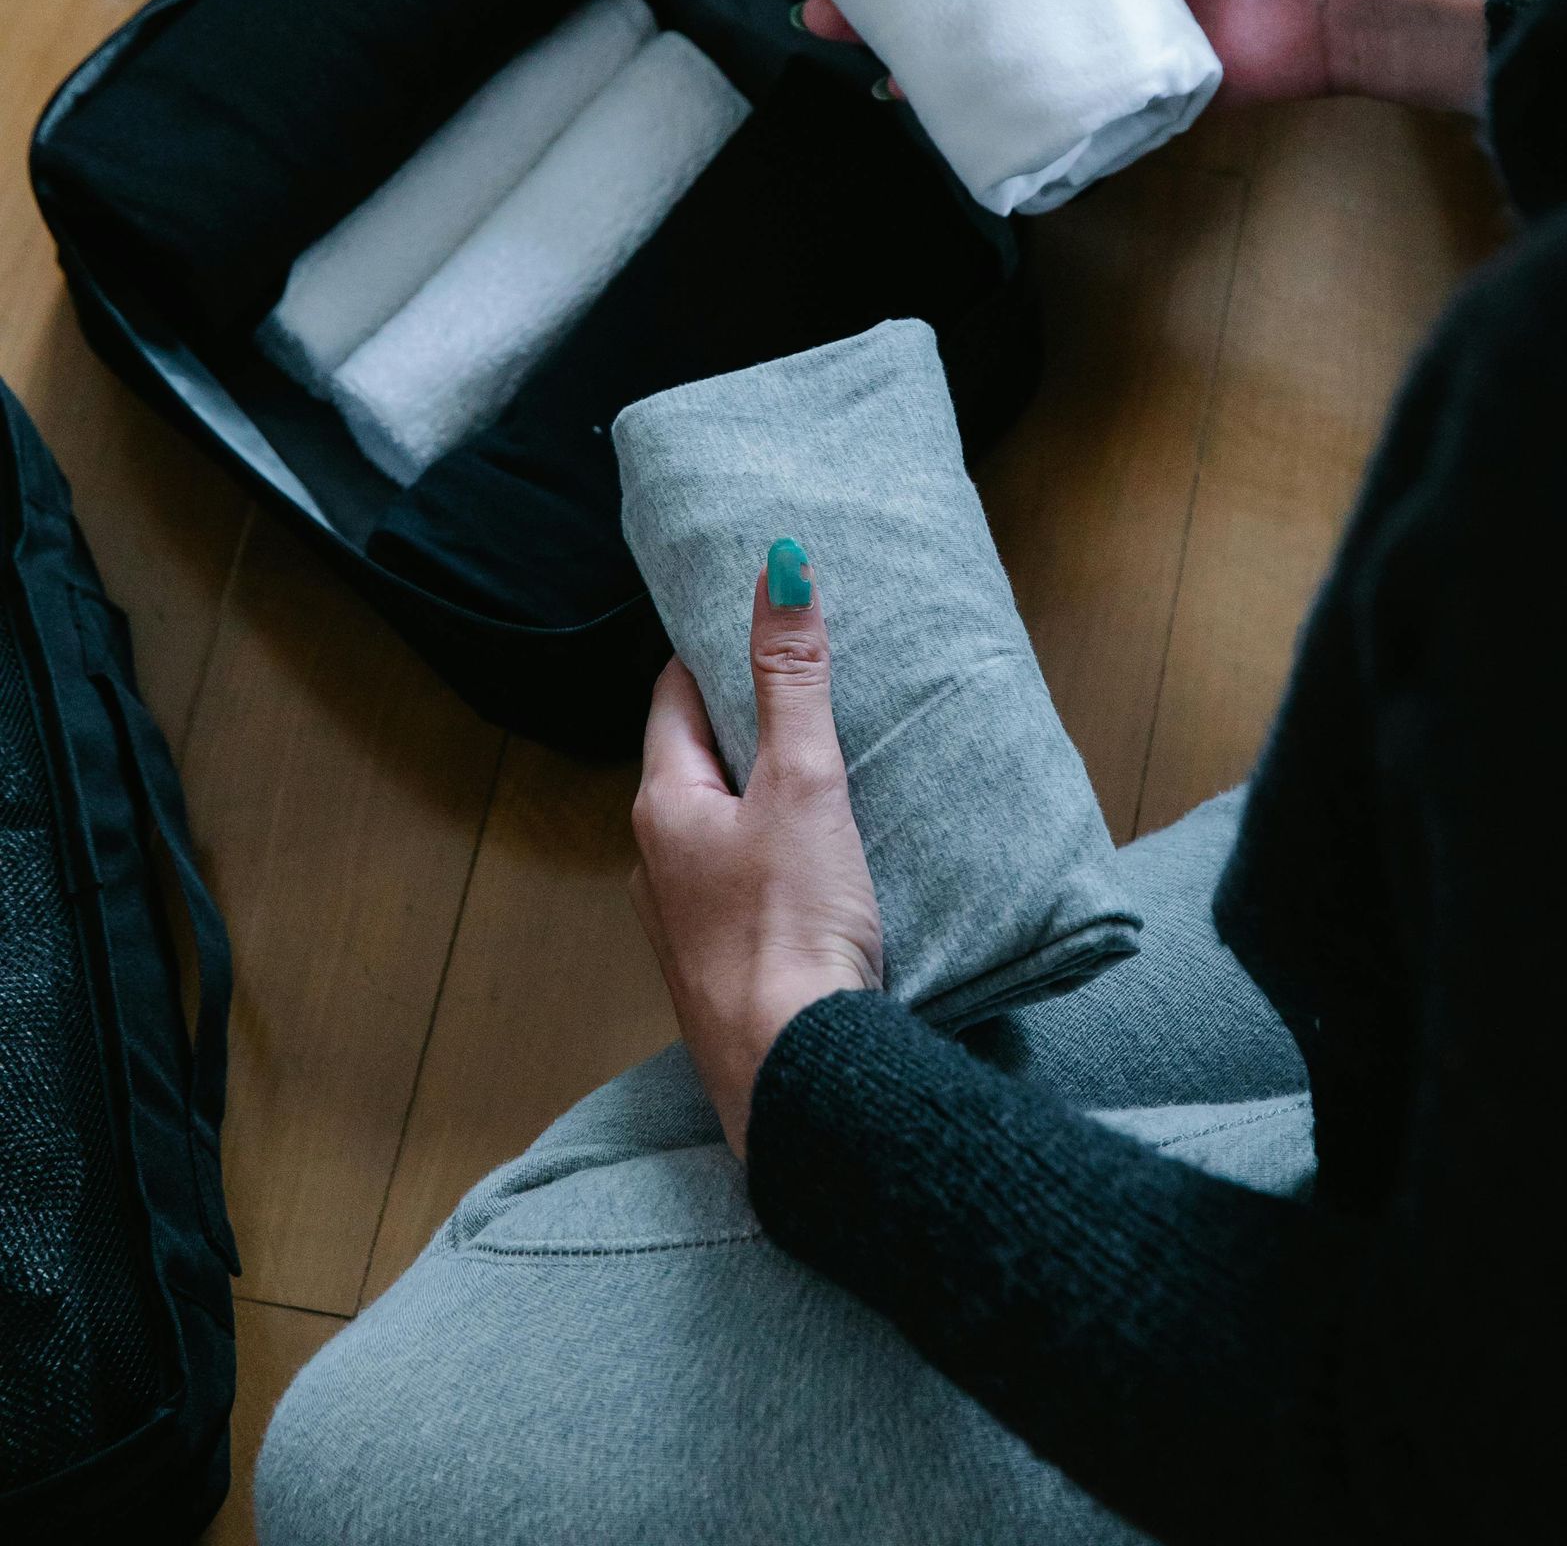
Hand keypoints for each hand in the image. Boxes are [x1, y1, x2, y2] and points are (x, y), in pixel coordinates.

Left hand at [630, 552, 882, 1157]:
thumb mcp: (803, 782)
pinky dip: (779, 856)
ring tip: (826, 767)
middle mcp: (659, 863)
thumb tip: (777, 569)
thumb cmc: (791, 926)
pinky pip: (745, 886)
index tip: (756, 617)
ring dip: (764, 796)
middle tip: (805, 681)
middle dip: (746, 722)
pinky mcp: (728, 971)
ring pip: (722, 830)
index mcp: (663, 806)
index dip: (714, 651)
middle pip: (698, 762)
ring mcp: (689, 925)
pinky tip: (826, 864)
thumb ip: (793, 678)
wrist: (798, 1078)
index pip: (675, 696)